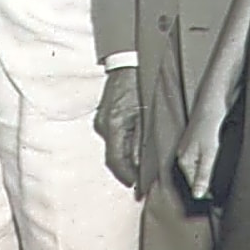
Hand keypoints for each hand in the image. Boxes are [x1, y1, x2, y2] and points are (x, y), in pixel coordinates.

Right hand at [94, 67, 142, 188]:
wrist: (128, 61)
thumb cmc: (141, 84)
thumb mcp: (148, 115)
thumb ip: (144, 141)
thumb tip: (143, 164)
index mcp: (114, 125)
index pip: (116, 161)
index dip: (128, 177)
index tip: (138, 188)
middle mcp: (103, 124)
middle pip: (113, 156)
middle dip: (128, 170)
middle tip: (142, 182)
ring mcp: (102, 119)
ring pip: (113, 147)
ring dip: (126, 158)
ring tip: (141, 167)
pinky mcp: (104, 115)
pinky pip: (112, 137)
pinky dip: (122, 146)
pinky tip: (134, 149)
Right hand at [175, 89, 230, 200]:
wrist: (211, 105)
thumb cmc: (209, 127)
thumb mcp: (208, 154)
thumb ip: (203, 175)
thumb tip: (197, 195)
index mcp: (184, 160)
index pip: (193, 184)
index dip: (205, 193)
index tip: (217, 200)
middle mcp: (184, 155)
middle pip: (195, 177)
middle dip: (206, 184)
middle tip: (220, 193)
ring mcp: (190, 149)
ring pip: (199, 169)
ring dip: (209, 175)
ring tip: (221, 181)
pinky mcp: (198, 144)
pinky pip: (203, 161)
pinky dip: (210, 165)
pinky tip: (218, 165)